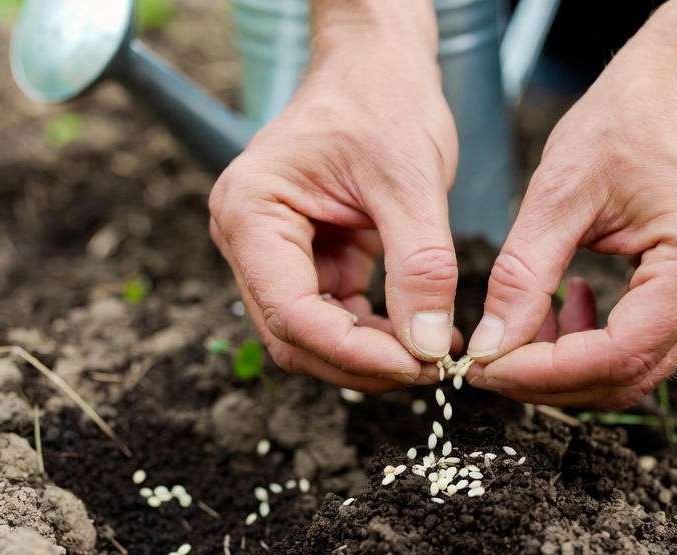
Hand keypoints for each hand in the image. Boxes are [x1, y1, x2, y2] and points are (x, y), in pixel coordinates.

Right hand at [208, 5, 458, 391]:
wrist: (376, 64)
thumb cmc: (382, 100)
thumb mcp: (411, 180)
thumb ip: (420, 267)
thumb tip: (427, 345)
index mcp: (251, 211)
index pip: (292, 312)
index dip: (354, 351)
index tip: (417, 364)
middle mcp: (246, 237)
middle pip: (293, 336)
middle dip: (360, 361)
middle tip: (429, 368)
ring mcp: (272, 251)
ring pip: (311, 335)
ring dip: (367, 353)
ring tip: (430, 352)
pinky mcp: (305, 257)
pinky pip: (333, 314)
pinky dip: (372, 331)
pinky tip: (417, 331)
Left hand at [463, 3, 676, 408]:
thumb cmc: (629, 120)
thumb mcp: (560, 193)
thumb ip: (523, 276)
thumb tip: (489, 348)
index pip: (618, 355)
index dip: (545, 374)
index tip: (484, 368)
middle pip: (630, 376)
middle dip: (551, 380)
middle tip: (488, 362)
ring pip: (636, 370)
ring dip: (570, 365)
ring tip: (524, 325)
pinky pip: (647, 345)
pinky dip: (595, 344)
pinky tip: (570, 303)